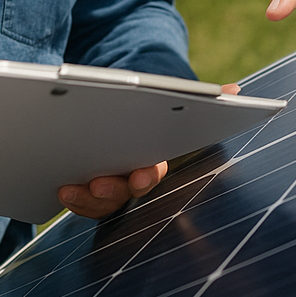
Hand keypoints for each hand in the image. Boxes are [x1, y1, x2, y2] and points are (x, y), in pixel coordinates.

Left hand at [56, 84, 239, 218]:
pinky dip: (73, 200)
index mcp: (154, 159)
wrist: (121, 118)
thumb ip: (200, 99)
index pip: (154, 171)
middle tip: (100, 182)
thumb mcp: (169, 102)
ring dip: (88, 199)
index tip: (143, 173)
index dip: (148, 174)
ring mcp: (112, 189)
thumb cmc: (149, 113)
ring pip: (102, 203)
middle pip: (125, 191)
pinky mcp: (89, 193)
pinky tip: (60, 187)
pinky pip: (81, 204)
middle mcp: (134, 179)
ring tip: (70, 186)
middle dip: (114, 189)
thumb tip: (236, 91)